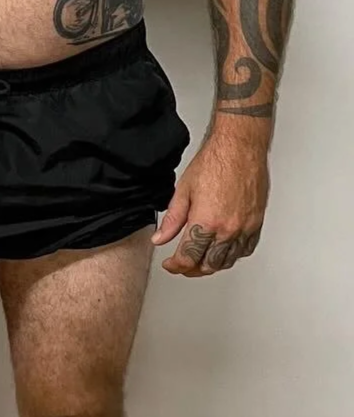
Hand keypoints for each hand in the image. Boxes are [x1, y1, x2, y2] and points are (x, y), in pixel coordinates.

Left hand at [151, 133, 269, 275]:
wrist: (239, 148)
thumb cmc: (214, 162)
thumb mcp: (184, 190)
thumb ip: (172, 219)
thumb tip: (160, 238)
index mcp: (206, 222)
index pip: (188, 258)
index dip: (176, 266)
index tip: (170, 264)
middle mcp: (227, 230)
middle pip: (208, 264)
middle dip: (192, 268)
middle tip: (183, 264)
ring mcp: (244, 228)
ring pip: (227, 261)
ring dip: (212, 264)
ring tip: (201, 259)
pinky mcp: (255, 223)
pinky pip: (245, 250)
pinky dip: (233, 255)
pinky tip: (224, 250)